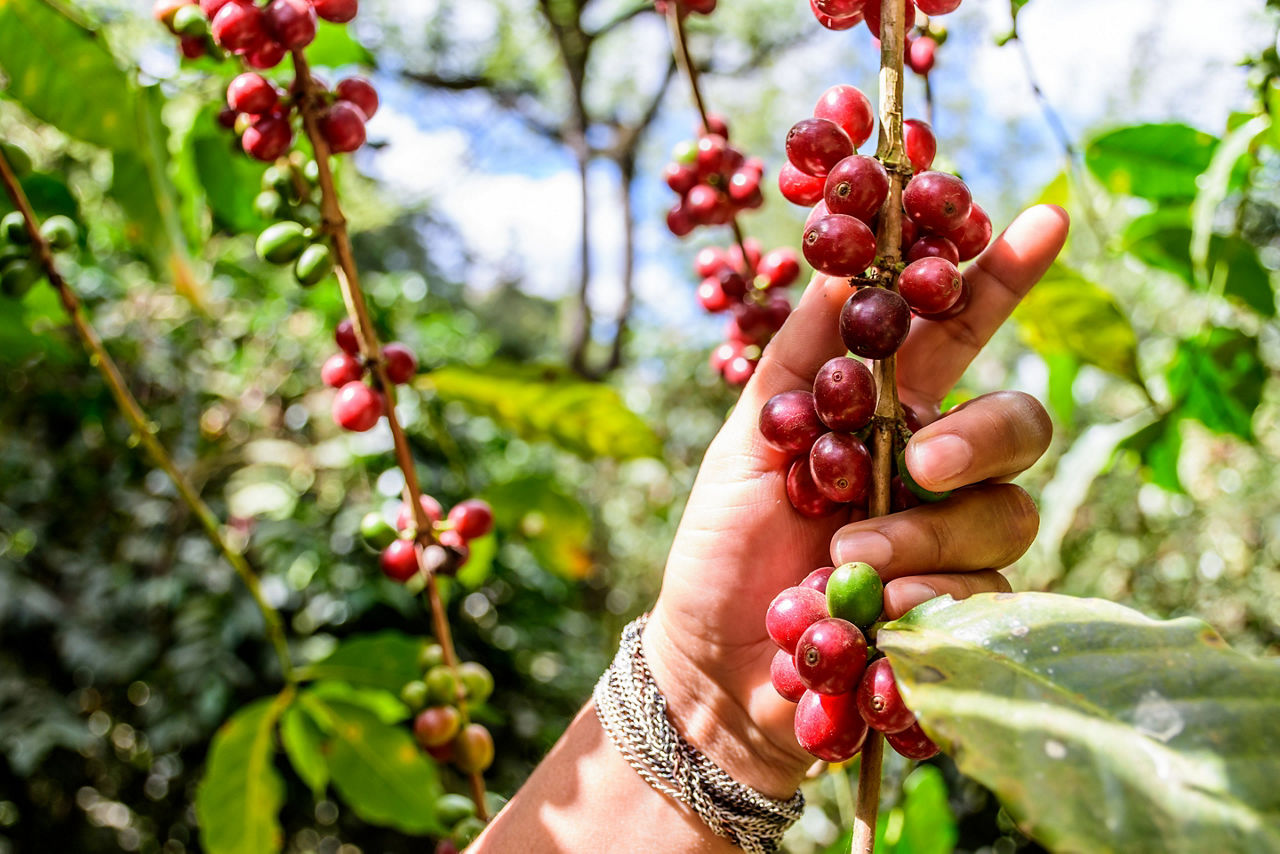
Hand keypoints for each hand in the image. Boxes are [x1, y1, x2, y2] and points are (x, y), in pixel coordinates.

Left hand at [642, 205, 1068, 797]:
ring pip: (1006, 514)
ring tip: (844, 563)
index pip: (956, 334)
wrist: (710, 663)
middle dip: (980, 436)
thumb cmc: (724, 547)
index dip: (999, 279)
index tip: (1041, 221)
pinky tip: (870, 622)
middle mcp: (933, 472)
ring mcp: (953, 546)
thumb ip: (799, 360)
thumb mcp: (748, 443)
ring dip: (921, 538)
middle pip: (1018, 424)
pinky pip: (986, 598)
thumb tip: (838, 257)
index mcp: (885, 414)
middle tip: (918, 462)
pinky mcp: (961, 618)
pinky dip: (923, 604)